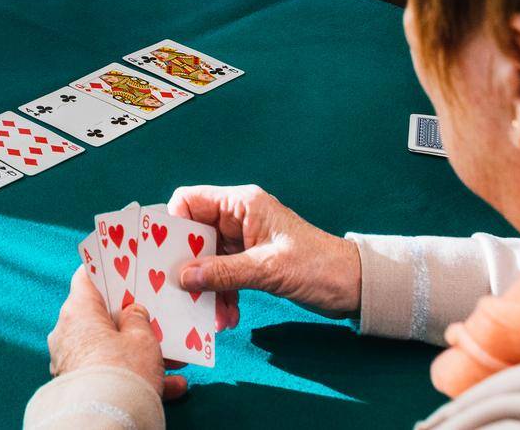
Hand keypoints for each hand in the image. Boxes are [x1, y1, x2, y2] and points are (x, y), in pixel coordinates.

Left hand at [46, 265, 186, 399]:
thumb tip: (131, 313)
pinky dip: (138, 378)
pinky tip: (173, 386)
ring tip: (175, 358)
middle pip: (101, 316)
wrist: (106, 421)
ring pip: (111, 348)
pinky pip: (112, 374)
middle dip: (132, 319)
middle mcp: (68, 333)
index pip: (86, 278)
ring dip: (141, 353)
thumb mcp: (141, 337)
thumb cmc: (123, 371)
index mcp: (77, 311)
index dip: (106, 269)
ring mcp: (72, 361)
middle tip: (156, 316)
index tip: (123, 264)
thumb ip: (138, 318)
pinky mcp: (81, 386)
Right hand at [168, 184, 361, 330]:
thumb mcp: (268, 270)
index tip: (165, 255)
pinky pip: (222, 275)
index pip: (189, 201)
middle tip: (179, 292)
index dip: (173, 225)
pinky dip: (221, 295)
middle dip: (187, 265)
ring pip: (206, 260)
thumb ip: (223, 273)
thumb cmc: (318, 266)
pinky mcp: (249, 261)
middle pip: (194, 235)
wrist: (354, 286)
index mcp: (241, 204)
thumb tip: (183, 277)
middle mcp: (238, 218)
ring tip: (211, 315)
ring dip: (206, 288)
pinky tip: (227, 317)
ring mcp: (243, 240)